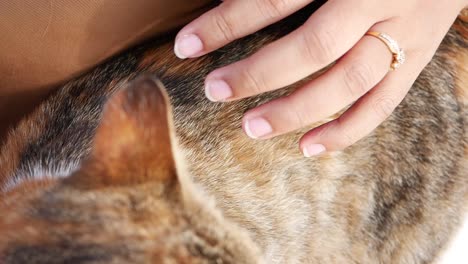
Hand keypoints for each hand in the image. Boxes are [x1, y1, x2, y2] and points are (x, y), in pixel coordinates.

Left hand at [174, 0, 466, 156]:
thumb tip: (230, 3)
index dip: (227, 23)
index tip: (188, 45)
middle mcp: (380, 0)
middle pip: (313, 47)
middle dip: (259, 73)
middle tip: (216, 91)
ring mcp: (406, 32)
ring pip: (348, 81)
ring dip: (297, 109)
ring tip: (253, 127)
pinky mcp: (418, 57)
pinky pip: (384, 103)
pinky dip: (347, 130)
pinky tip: (309, 147)